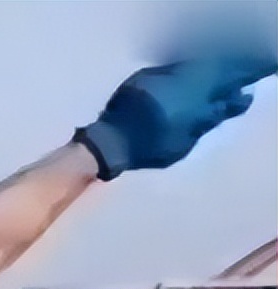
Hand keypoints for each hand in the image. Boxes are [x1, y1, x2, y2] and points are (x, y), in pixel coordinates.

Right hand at [74, 56, 276, 180]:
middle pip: (231, 103)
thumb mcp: (147, 77)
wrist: (111, 146)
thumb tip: (186, 73)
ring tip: (214, 112)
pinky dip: (193, 131)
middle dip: (237, 97)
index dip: (237, 73)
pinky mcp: (181, 152)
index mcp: (194, 90)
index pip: (227, 78)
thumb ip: (172, 75)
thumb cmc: (126, 106)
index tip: (242, 72)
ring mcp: (193, 136)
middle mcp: (201, 113)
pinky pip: (194, 137)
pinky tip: (184, 129)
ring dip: (216, 115)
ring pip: (214, 122)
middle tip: (240, 94)